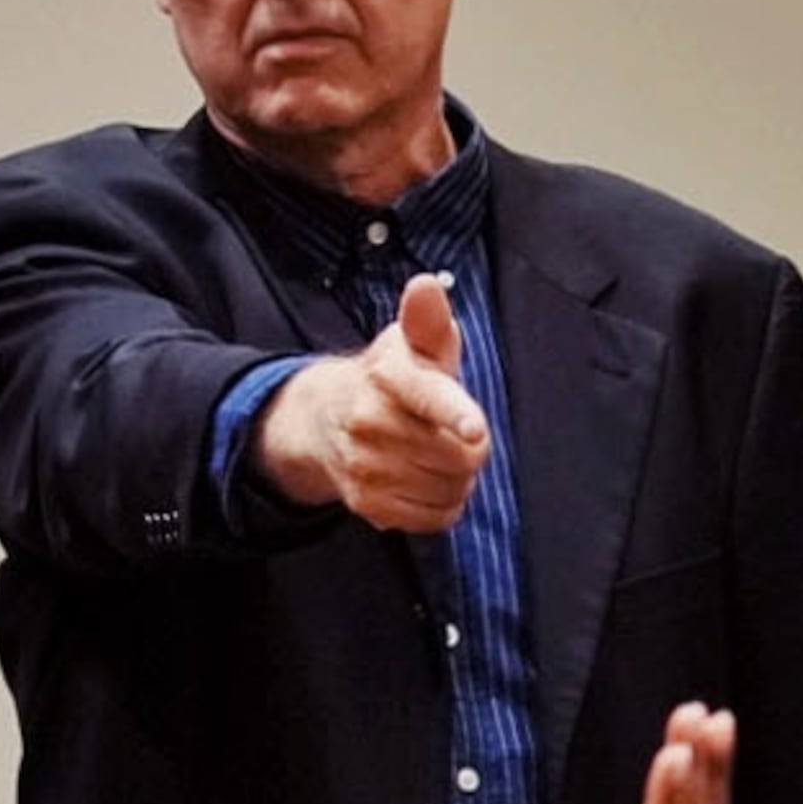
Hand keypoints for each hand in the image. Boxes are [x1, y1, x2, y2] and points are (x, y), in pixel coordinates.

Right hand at [256, 272, 489, 533]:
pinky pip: (434, 517)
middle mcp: (367, 420)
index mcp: (386, 375)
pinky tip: (429, 481)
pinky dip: (444, 504)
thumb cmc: (391, 380)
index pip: (425, 395)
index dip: (454, 414)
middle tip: (462, 434)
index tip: (474, 429)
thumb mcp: (412, 343)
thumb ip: (428, 320)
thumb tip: (425, 286)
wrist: (328, 419)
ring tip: (443, 455)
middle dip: (472, 448)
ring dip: (460, 478)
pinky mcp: (367, 502)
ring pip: (449, 488)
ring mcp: (364, 465)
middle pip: (457, 453)